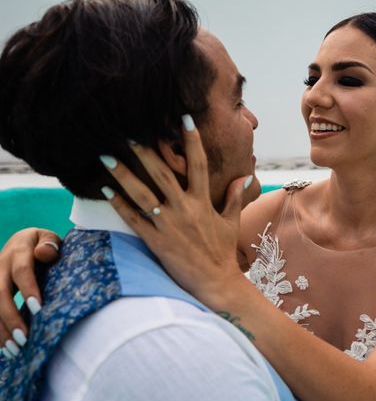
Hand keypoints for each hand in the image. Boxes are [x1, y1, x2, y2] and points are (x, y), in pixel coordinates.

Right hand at [0, 228, 61, 358]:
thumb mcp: (48, 238)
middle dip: (10, 317)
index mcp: (18, 250)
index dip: (28, 289)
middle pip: (0, 292)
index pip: (21, 271)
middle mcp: (0, 264)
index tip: (38, 309)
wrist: (23, 242)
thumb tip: (45, 253)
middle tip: (24, 338)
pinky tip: (3, 348)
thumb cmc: (43, 244)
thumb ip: (50, 244)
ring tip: (14, 349)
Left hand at [100, 118, 251, 305]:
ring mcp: (169, 225)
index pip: (199, 165)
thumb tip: (245, 177)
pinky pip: (133, 219)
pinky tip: (105, 190)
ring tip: (106, 156)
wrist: (216, 282)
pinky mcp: (156, 241)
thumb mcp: (231, 222)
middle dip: (146, 151)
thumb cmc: (223, 252)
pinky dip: (118, 204)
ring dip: (123, 174)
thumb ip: (234, 198)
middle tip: (129, 132)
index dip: (192, 140)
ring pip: (142, 194)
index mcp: (203, 202)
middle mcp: (185, 209)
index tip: (183, 118)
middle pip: (163, 174)